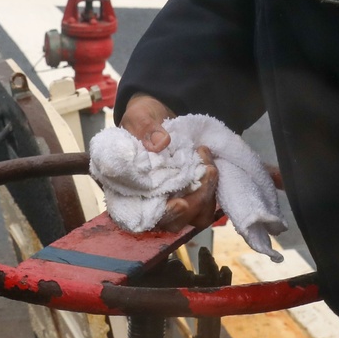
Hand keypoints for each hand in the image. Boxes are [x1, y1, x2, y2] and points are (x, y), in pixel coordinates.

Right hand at [120, 94, 217, 231]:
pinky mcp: (189, 195)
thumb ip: (145, 129)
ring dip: (206, 195)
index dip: (162, 215)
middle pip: (172, 222)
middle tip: (206, 171)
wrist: (159, 115)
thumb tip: (160, 143)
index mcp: (127, 189)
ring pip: (193, 217)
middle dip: (194, 201)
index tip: (179, 203)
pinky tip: (209, 164)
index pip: (142, 216)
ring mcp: (171, 200)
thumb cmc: (141, 118)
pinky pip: (205, 205)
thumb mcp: (139, 116)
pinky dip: (211, 189)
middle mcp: (149, 202)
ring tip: (208, 165)